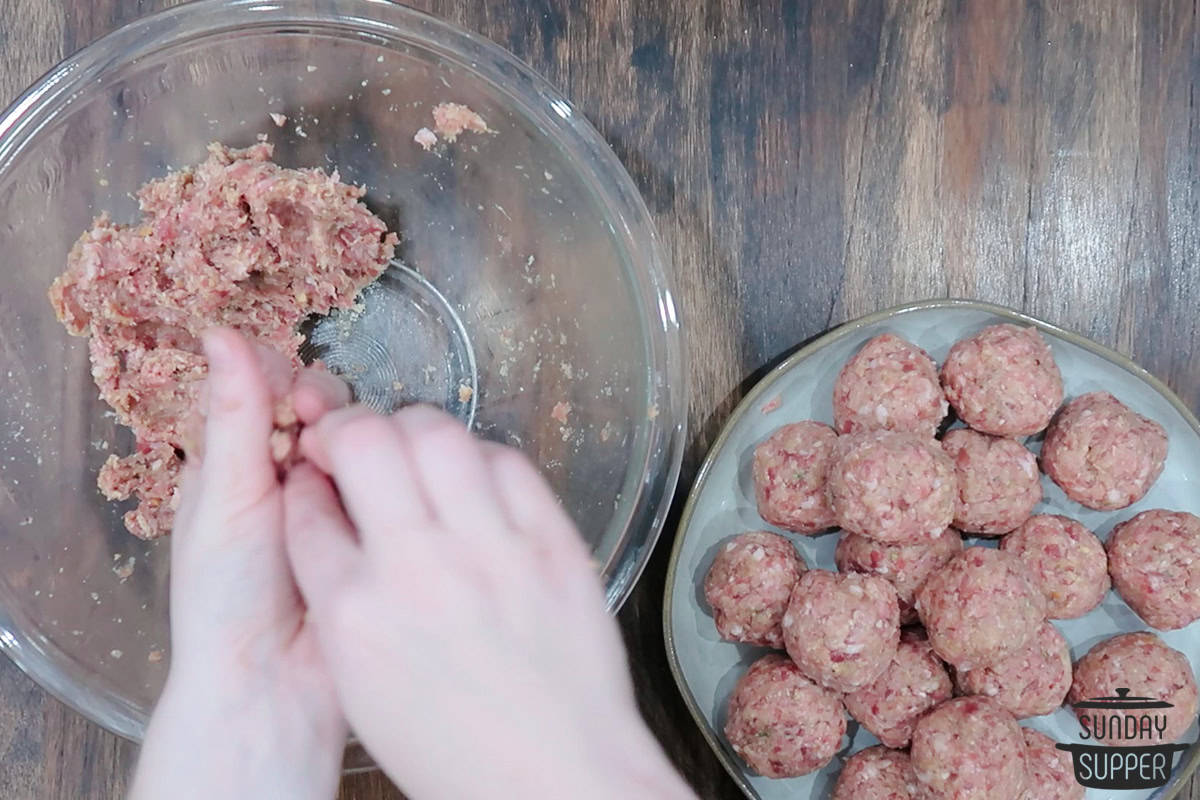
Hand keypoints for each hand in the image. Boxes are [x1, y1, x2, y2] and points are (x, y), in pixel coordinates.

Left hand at [131, 329, 350, 799]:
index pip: (264, 384)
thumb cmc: (228, 596)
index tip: (292, 393)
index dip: (282, 375)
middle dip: (324, 404)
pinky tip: (385, 481)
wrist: (274, 683)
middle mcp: (284, 471)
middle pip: (319, 404)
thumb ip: (236, 415)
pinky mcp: (372, 522)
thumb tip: (219, 332)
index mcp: (235, 460)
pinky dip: (387, 470)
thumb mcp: (226, 496)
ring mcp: (332, 497)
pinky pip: (387, 476)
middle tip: (316, 425)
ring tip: (340, 467)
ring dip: (355, 439)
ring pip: (357, 436)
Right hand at [283, 405, 694, 799]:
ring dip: (414, 430)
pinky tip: (476, 480)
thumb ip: (341, 603)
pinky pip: (510, 462)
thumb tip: (334, 528)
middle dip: (346, 428)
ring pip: (437, 434)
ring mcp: (492, 551)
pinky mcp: (553, 544)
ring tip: (415, 451)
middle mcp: (419, 572)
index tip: (315, 476)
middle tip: (355, 442)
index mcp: (355, 618)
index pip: (305, 511)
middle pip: (363, 442)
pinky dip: (484, 458)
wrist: (560, 776)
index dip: (305, 482)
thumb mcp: (364, 687)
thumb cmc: (460, 750)